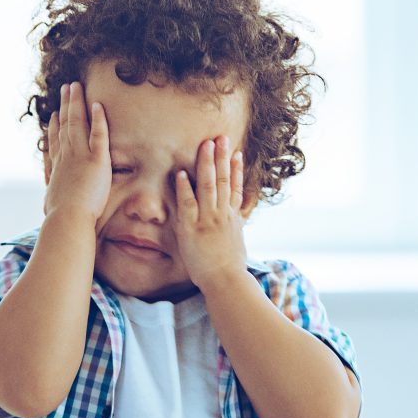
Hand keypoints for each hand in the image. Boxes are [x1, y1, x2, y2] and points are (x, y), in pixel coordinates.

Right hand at [42, 81, 111, 224]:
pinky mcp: (97, 160)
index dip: (55, 127)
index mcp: (56, 169)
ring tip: (76, 87)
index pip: (55, 143)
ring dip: (77, 103)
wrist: (68, 219)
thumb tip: (48, 207)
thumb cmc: (60, 219)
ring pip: (78, 123)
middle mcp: (66, 158)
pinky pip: (99, 135)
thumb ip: (53, 201)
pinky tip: (98, 105)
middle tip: (66, 89)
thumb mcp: (52, 207)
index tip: (54, 115)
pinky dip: (99, 119)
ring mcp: (80, 156)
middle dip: (66, 105)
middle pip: (65, 125)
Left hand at [173, 135, 247, 288]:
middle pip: (223, 180)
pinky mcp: (192, 228)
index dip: (236, 169)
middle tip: (220, 137)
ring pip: (208, 186)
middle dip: (221, 157)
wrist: (227, 281)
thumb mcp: (238, 243)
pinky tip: (180, 173)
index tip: (236, 152)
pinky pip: (188, 204)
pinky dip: (184, 188)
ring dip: (206, 164)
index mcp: (232, 218)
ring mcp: (208, 220)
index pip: (235, 188)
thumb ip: (235, 227)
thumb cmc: (231, 267)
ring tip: (205, 145)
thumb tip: (237, 219)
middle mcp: (222, 214)